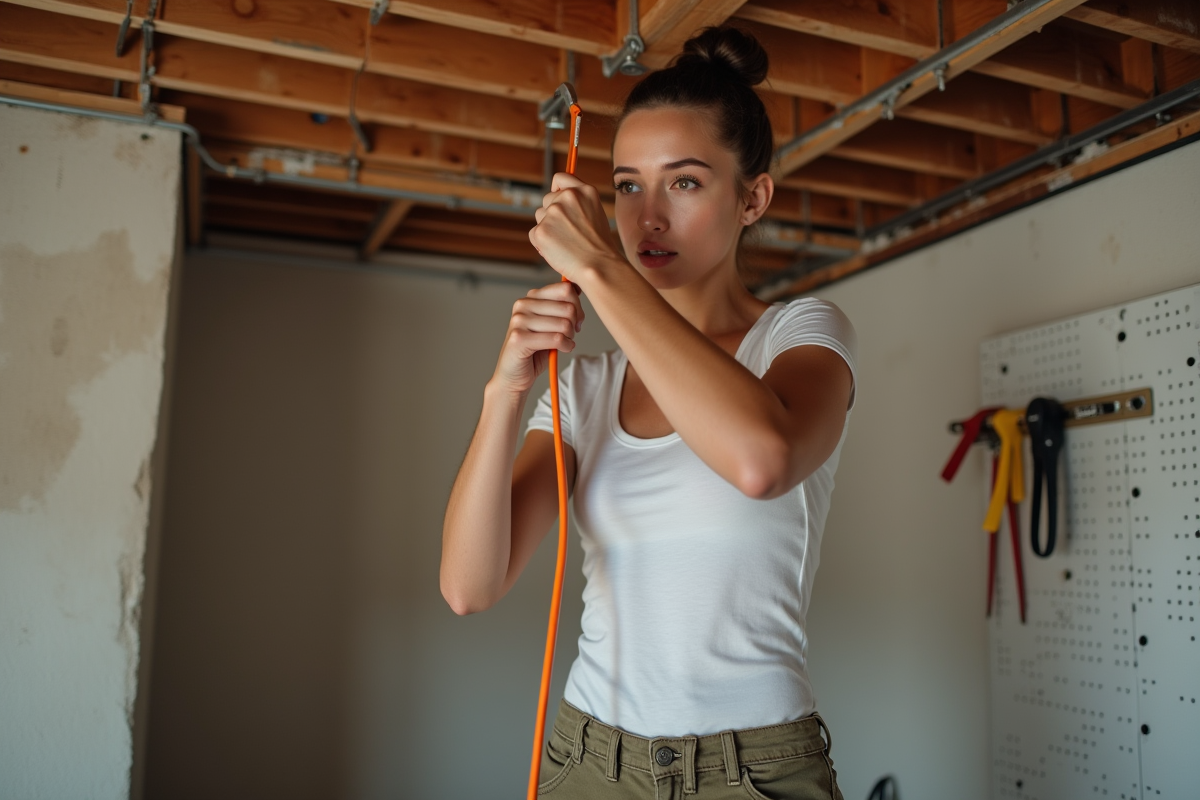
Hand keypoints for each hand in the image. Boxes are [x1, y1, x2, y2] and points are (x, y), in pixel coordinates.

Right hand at [491, 280, 584, 395]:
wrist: (514, 377)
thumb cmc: (534, 351)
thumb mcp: (551, 323)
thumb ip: (561, 305)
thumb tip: (578, 287)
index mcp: (530, 297)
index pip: (565, 289)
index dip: (578, 305)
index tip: (577, 320)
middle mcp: (522, 305)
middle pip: (568, 307)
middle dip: (575, 324)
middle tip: (570, 335)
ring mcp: (519, 321)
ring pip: (564, 324)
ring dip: (570, 337)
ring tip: (563, 343)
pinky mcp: (519, 338)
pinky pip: (556, 338)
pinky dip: (565, 346)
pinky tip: (561, 350)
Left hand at [529, 172, 623, 283]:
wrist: (599, 267)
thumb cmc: (599, 246)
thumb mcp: (596, 213)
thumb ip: (579, 202)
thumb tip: (558, 197)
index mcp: (585, 191)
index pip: (560, 178)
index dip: (556, 188)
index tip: (556, 196)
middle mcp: (567, 197)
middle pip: (547, 199)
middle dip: (552, 214)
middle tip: (568, 233)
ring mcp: (553, 213)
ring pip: (540, 216)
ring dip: (547, 227)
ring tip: (565, 243)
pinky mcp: (541, 231)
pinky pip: (534, 234)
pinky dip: (542, 244)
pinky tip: (558, 251)